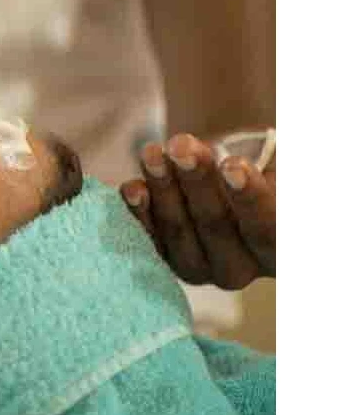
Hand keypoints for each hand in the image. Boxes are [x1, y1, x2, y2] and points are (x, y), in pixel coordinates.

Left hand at [120, 132, 274, 289]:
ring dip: (163, 187)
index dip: (250, 197)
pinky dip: (138, 211)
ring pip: (178, 229)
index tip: (232, 165)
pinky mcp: (165, 258)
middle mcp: (244, 268)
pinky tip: (132, 188)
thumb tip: (244, 163)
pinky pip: (148, 237)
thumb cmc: (264, 169)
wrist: (227, 178)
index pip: (269, 227)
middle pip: (217, 226)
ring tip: (154, 152)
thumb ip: (268, 171)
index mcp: (283, 248)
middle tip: (180, 146)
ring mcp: (200, 267)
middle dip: (196, 181)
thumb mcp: (278, 168)